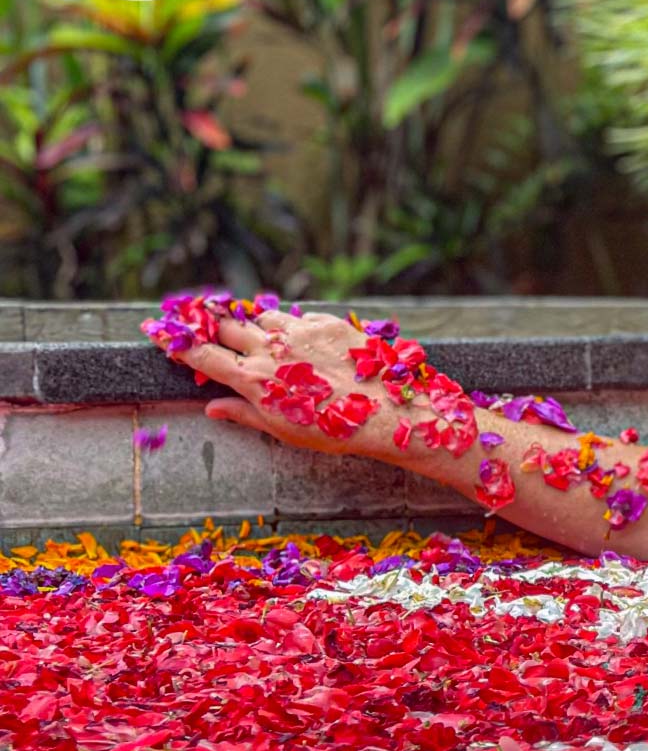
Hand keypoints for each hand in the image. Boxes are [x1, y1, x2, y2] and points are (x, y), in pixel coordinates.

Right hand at [172, 308, 397, 458]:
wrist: (388, 414)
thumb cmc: (335, 430)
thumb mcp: (283, 431)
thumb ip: (244, 414)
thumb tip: (212, 408)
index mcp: (255, 380)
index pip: (203, 357)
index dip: (176, 344)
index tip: (156, 330)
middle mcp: (272, 350)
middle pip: (226, 328)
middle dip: (211, 326)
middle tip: (201, 324)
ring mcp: (300, 332)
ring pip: (261, 318)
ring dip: (255, 326)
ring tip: (261, 340)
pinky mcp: (327, 323)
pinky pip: (298, 318)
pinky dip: (292, 328)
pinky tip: (302, 344)